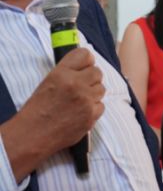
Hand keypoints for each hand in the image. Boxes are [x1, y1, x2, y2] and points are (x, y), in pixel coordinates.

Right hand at [0, 48, 104, 181]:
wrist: (31, 136)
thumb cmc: (38, 109)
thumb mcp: (48, 81)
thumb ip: (68, 70)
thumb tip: (87, 63)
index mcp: (62, 73)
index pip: (85, 54)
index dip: (87, 61)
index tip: (85, 66)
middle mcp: (75, 84)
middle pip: (97, 72)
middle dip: (91, 78)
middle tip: (82, 86)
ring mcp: (85, 100)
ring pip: (101, 88)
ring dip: (93, 93)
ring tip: (79, 101)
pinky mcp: (91, 115)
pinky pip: (101, 105)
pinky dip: (93, 109)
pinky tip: (81, 112)